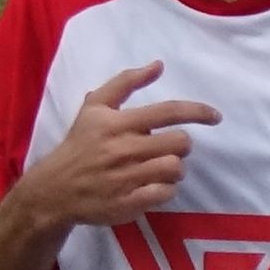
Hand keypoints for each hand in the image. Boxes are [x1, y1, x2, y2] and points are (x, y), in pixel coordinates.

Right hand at [17, 62, 220, 229]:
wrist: (54, 189)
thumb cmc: (80, 144)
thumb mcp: (94, 107)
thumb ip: (125, 83)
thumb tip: (158, 65)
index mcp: (117, 123)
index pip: (168, 112)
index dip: (198, 112)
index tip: (215, 117)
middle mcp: (123, 149)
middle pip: (179, 143)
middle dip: (181, 145)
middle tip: (168, 149)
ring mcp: (126, 178)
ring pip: (175, 168)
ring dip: (174, 168)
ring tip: (159, 169)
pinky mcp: (128, 203)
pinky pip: (165, 193)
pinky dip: (165, 190)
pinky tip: (152, 186)